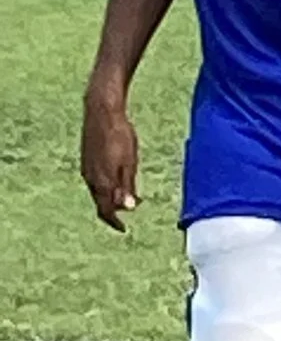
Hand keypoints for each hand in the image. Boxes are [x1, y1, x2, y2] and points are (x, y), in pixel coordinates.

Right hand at [81, 90, 139, 229]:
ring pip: (98, 191)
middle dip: (116, 209)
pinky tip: (118, 177)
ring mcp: (86, 168)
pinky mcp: (87, 160)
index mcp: (101, 181)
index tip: (123, 229)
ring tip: (129, 193)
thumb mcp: (130, 162)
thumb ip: (127, 186)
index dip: (114, 222)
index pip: (105, 211)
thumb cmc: (120, 135)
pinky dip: (107, 185)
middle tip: (133, 207)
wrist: (102, 111)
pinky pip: (96, 180)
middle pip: (101, 202)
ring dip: (112, 196)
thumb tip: (127, 208)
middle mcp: (90, 178)